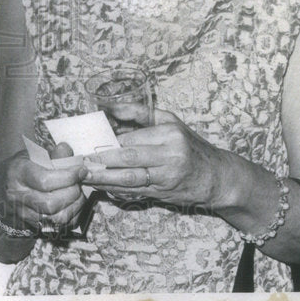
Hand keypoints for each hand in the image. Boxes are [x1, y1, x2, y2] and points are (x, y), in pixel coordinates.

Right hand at [0, 144, 88, 233]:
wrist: (5, 186)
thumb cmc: (24, 166)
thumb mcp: (33, 154)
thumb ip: (51, 153)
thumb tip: (66, 149)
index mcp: (18, 174)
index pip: (44, 180)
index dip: (68, 176)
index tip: (81, 170)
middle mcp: (18, 197)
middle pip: (51, 203)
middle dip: (72, 192)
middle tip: (79, 181)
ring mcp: (25, 214)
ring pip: (56, 218)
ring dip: (75, 205)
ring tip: (78, 192)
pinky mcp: (35, 226)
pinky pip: (60, 226)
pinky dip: (73, 215)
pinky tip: (75, 203)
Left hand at [83, 109, 232, 207]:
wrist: (217, 177)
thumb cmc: (190, 145)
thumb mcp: (170, 121)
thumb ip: (139, 112)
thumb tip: (110, 106)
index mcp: (170, 135)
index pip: (133, 138)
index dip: (109, 143)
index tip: (89, 143)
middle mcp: (170, 156)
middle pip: (129, 159)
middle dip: (102, 161)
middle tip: (82, 161)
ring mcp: (167, 177)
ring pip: (130, 179)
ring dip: (105, 179)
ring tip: (86, 176)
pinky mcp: (163, 194)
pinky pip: (135, 192)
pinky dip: (117, 190)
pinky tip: (102, 187)